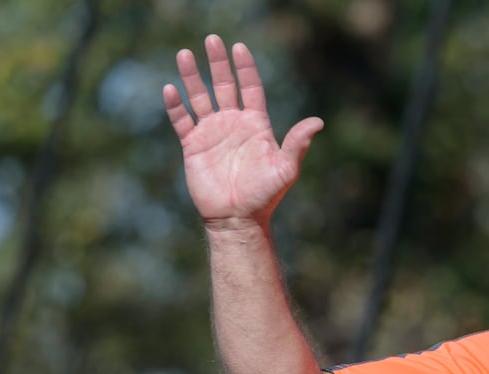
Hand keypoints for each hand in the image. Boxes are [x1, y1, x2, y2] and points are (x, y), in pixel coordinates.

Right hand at [162, 35, 321, 228]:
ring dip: (191, 76)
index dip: (245, 68)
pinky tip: (171, 88)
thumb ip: (297, 143)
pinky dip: (175, 105)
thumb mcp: (286, 169)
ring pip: (199, 97)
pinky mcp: (193, 145)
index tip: (239, 48)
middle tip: (212, 40)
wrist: (237, 219)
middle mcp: (233, 124)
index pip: (250, 88)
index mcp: (255, 125)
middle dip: (218, 63)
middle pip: (223, 85)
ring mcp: (212, 133)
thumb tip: (318, 122)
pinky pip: (181, 120)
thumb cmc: (264, 195)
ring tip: (185, 54)